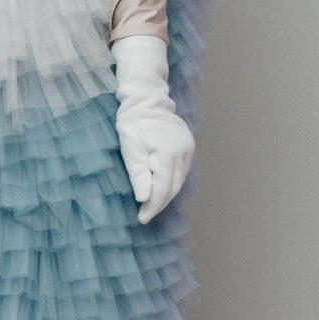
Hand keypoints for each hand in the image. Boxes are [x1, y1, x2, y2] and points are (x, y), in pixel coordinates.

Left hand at [111, 35, 193, 222]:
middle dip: (159, 203)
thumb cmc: (132, 124)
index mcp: (167, 152)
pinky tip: (161, 188)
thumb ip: (138, 174)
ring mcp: (188, 148)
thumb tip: (144, 199)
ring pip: (179, 180)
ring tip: (152, 206)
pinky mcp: (189, 146)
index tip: (142, 219)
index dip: (153, 206)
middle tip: (145, 216)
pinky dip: (172, 182)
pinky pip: (181, 170)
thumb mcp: (129, 149)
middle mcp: (183, 151)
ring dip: (167, 194)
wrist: (146, 100)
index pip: (162, 188)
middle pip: (173, 187)